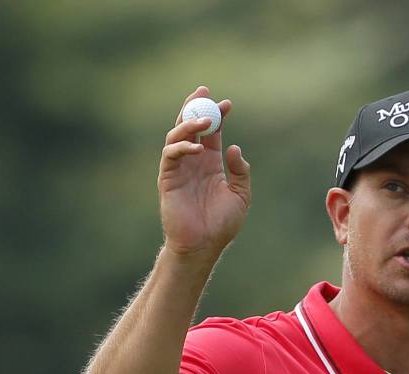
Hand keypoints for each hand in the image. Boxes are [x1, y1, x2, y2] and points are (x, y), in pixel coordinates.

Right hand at [158, 86, 250, 257]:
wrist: (204, 245)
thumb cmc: (221, 224)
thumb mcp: (240, 195)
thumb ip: (240, 171)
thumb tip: (234, 147)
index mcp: (210, 164)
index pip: (211, 133)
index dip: (217, 116)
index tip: (228, 104)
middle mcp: (193, 162)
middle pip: (189, 126)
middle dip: (195, 107)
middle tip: (204, 92)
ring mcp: (179, 169)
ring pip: (176, 136)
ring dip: (188, 124)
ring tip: (205, 120)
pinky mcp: (168, 178)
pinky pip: (170, 155)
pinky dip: (182, 147)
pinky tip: (198, 147)